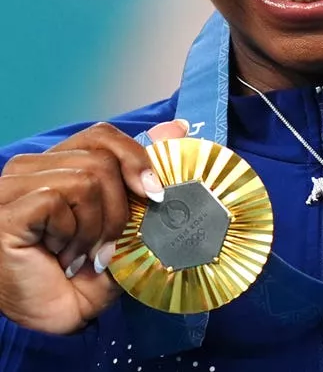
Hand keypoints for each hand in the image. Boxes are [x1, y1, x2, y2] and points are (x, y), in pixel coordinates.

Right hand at [0, 119, 188, 334]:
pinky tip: (60, 256)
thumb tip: (176, 129)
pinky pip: (60, 199)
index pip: (103, 136)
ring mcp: (17, 184)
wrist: (37, 324)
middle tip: (108, 245)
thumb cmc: (71, 279)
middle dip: (120, 208)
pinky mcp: (10, 205)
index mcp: (59, 166)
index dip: (135, 159)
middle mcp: (35, 167)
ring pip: (87, 178)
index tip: (155, 193)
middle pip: (102, 156)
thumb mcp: (119, 231)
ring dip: (95, 228)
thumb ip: (143, 182)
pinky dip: (72, 234)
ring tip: (80, 255)